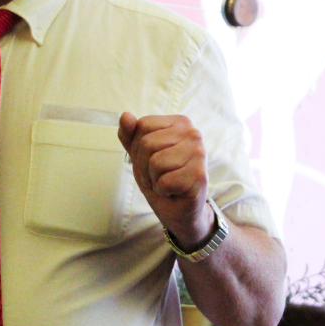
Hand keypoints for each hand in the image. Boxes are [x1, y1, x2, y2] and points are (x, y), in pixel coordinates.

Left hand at [118, 112, 211, 247]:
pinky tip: (173, 191)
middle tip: (158, 175)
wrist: (179, 209)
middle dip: (144, 166)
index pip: (143, 125)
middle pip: (147, 144)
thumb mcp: (139, 154)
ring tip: (166, 182)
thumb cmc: (161, 177)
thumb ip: (130, 135)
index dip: (138, 147)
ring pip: (155, 162)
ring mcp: (199, 153)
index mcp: (179, 122)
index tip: (150, 159)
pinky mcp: (199, 176)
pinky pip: (165, 182)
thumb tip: (125, 115)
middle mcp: (193, 133)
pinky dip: (163, 191)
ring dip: (154, 179)